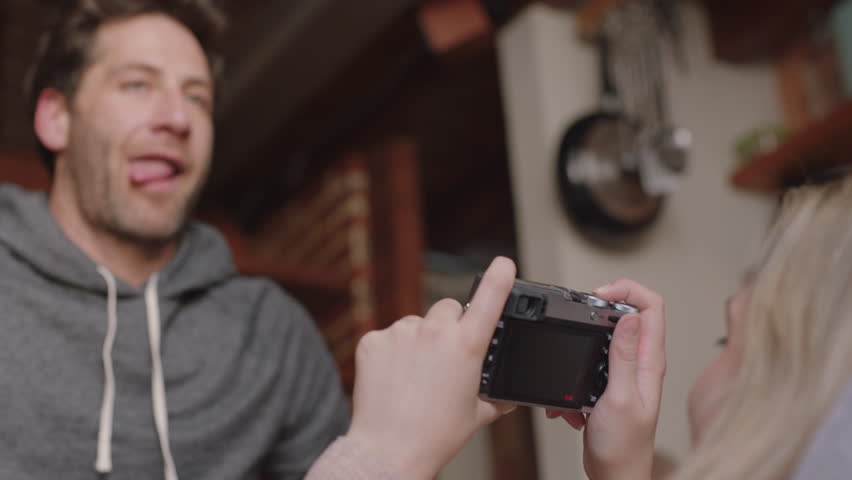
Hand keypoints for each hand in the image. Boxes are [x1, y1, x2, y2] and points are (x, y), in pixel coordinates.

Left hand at [346, 257, 516, 478]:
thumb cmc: (435, 436)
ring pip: (416, 323)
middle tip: (444, 358)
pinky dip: (391, 352)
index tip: (504, 263)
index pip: (490, 300)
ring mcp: (401, 333)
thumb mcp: (478, 415)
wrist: (389, 450)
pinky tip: (393, 378)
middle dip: (449, 326)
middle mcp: (434, 332)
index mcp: (466, 346)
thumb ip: (497, 397)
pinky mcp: (373, 340)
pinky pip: (388, 336)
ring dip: (418, 340)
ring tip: (414, 377)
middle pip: (448, 309)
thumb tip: (509, 396)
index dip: (499, 278)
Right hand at [546, 279, 665, 479]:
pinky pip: (591, 365)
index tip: (600, 295)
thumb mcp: (619, 397)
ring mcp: (627, 373)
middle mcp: (641, 363)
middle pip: (629, 314)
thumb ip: (623, 356)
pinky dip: (575, 375)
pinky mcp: (611, 385)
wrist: (615, 476)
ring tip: (571, 359)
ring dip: (583, 347)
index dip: (627, 290)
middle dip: (599, 311)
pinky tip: (569, 396)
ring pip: (605, 338)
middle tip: (580, 314)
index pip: (651, 306)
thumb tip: (629, 316)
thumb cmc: (623, 447)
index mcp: (649, 361)